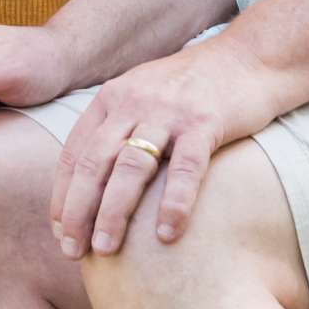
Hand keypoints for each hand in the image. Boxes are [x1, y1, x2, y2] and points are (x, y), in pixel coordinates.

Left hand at [51, 34, 279, 257]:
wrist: (249, 58)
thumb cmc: (195, 88)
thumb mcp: (145, 97)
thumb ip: (120, 130)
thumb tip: (98, 187)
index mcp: (113, 98)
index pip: (76, 153)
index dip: (63, 196)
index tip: (59, 233)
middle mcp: (133, 101)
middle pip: (95, 162)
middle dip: (78, 210)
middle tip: (72, 251)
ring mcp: (169, 111)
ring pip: (131, 166)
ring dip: (113, 211)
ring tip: (106, 249)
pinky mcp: (205, 122)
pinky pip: (185, 168)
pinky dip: (173, 203)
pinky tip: (166, 235)